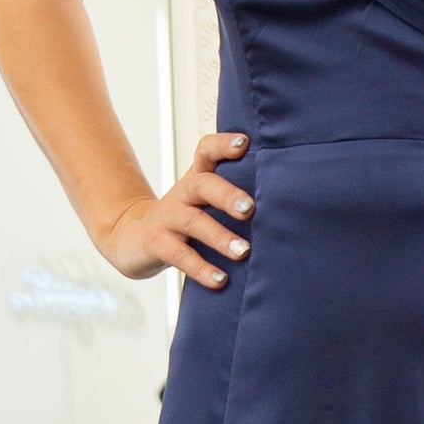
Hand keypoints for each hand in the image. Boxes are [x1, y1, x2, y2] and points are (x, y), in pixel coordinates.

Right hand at [95, 133, 252, 287]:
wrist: (133, 238)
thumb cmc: (185, 220)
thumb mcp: (204, 202)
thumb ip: (236, 198)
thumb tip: (289, 206)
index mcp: (197, 179)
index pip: (206, 151)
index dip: (222, 145)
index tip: (244, 143)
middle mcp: (183, 194)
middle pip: (202, 184)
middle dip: (226, 195)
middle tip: (250, 209)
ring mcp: (167, 218)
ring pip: (193, 222)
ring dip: (219, 236)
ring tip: (243, 252)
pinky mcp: (156, 243)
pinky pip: (179, 255)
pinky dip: (200, 268)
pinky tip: (220, 280)